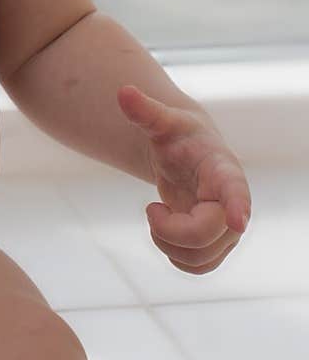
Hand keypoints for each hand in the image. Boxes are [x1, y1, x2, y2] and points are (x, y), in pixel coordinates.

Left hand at [117, 85, 251, 274]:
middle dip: (168, 230)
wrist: (189, 154)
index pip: (235, 189)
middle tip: (150, 209)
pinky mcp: (218, 244)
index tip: (237, 220)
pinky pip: (200, 268)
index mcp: (223, 170)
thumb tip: (122, 91)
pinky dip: (175, 257)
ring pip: (202, 259)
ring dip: (167, 246)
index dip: (237, 205)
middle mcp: (233, 203)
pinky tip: (164, 232)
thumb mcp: (162, 120)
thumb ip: (145, 110)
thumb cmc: (179, 135)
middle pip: (205, 236)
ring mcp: (228, 228)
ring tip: (157, 217)